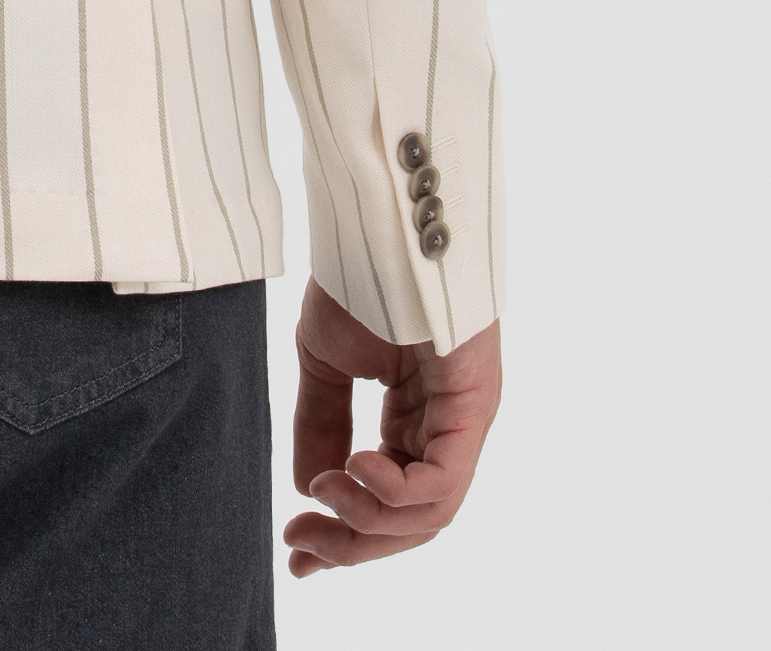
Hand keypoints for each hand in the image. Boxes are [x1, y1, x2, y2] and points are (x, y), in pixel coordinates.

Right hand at [285, 276, 500, 577]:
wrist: (381, 218)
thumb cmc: (360, 273)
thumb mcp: (326, 360)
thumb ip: (322, 424)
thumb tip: (312, 489)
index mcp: (416, 418)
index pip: (390, 501)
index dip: (345, 534)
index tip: (296, 552)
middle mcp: (448, 427)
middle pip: (411, 522)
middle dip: (353, 543)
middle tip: (301, 545)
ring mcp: (465, 420)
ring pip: (429, 515)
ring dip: (368, 521)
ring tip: (325, 491)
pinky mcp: (474, 406)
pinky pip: (442, 482)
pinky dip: (395, 493)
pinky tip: (354, 468)